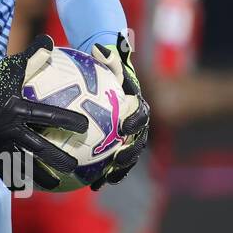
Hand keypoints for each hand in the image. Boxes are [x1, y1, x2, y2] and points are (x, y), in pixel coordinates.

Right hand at [0, 34, 86, 177]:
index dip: (67, 121)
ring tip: (55, 186)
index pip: (48, 116)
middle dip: (57, 158)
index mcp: (17, 108)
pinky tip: (26, 188)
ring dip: (38, 176)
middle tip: (74, 166)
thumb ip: (32, 54)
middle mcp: (9, 128)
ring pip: (22, 164)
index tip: (85, 126)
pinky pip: (4, 168)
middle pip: (37, 148)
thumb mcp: (11, 65)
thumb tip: (51, 39)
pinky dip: (15, 179)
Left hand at [89, 33, 150, 189]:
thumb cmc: (107, 67)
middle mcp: (135, 123)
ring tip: (105, 180)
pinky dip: (104, 174)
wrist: (108, 77)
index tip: (125, 126)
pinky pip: (111, 162)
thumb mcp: (108, 59)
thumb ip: (108, 56)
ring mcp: (127, 137)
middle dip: (130, 154)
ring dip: (118, 170)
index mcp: (137, 105)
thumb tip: (99, 48)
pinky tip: (91, 185)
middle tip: (118, 161)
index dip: (135, 122)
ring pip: (127, 157)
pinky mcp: (116, 146)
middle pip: (137, 142)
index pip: (141, 114)